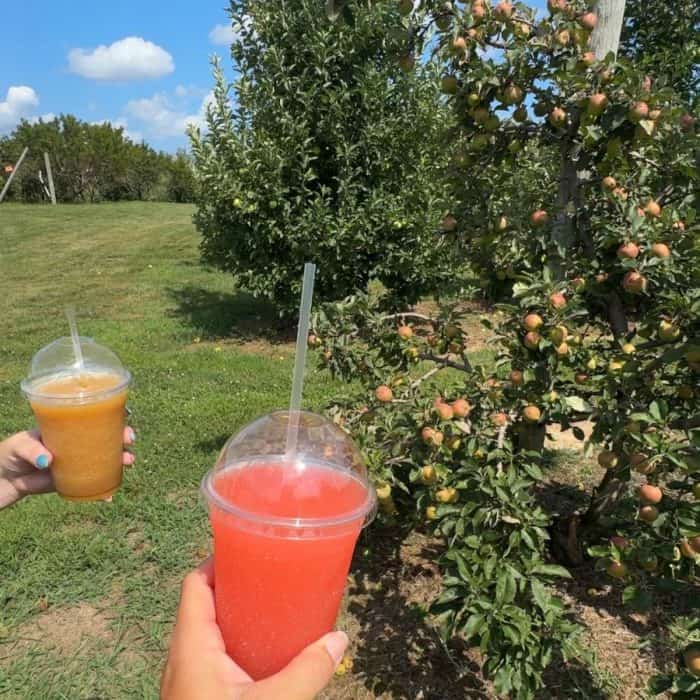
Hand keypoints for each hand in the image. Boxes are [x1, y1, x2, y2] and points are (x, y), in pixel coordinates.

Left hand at [0, 427, 135, 508]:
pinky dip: (104, 490)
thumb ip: (33, 451)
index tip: (124, 420)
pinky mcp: (74, 480)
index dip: (113, 419)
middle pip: (107, 438)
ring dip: (121, 460)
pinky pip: (94, 483)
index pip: (95, 419)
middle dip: (123, 438)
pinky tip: (110, 495)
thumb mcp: (20, 445)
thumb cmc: (12, 453)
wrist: (5, 479)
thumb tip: (48, 461)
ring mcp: (78, 462)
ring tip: (128, 462)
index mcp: (68, 427)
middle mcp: (78, 443)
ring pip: (106, 459)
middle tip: (129, 442)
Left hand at [161, 559, 347, 699]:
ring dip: (235, 617)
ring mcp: (187, 681)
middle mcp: (183, 658)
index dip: (217, 560)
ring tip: (273, 607)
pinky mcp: (196, 698)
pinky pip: (212, 658)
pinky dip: (235, 645)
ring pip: (207, 633)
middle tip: (272, 575)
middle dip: (235, 586)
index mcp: (191, 647)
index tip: (250, 547)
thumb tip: (341, 639)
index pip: (194, 585)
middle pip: (201, 604)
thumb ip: (307, 672)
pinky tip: (263, 653)